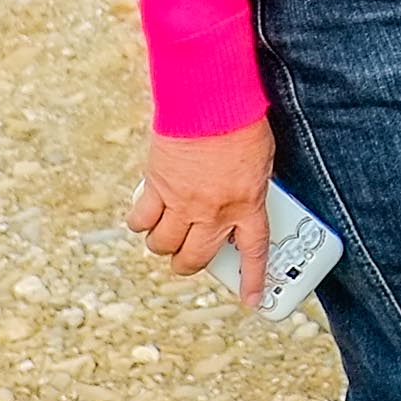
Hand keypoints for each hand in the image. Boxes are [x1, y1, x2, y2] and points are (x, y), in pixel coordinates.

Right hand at [129, 120, 272, 297]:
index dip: (251, 280)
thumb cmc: (240, 122)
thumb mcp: (261, 162)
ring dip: (162, 245)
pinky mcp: (156, 186)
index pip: (253, 253)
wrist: (209, 100)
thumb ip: (250, 189)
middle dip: (189, 265)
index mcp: (247, 205)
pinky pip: (140, 220)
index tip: (251, 301)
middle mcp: (213, 212)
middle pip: (195, 258)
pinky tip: (142, 217)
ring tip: (164, 235)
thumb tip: (240, 202)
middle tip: (187, 259)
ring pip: (163, 245)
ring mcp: (182, 202)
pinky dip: (139, 222)